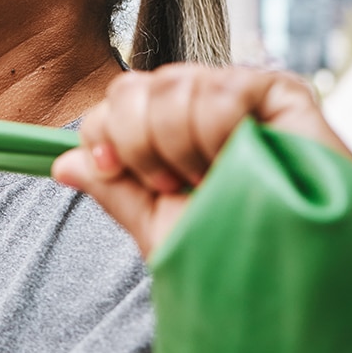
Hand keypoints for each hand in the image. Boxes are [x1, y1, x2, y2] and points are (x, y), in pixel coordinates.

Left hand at [51, 63, 351, 257]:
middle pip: (130, 88)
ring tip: (213, 177)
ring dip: (182, 145)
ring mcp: (231, 92)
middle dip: (139, 144)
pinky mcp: (273, 90)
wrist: (291, 266)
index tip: (115, 170)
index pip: (110, 104)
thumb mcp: (158, 226)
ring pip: (171, 86)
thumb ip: (112, 190)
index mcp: (161, 130)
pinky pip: (220, 90)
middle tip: (175, 183)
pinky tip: (239, 158)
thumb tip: (60, 164)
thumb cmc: (232, 250)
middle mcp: (192, 105)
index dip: (103, 134)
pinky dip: (218, 133)